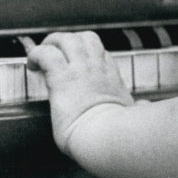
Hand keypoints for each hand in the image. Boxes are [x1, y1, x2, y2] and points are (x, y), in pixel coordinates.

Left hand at [27, 31, 134, 153]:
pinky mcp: (62, 78)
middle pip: (86, 39)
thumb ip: (140, 108)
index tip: (78, 66)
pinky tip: (31, 65)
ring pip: (67, 39)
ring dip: (52, 43)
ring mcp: (80, 71)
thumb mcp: (134, 116)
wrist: (107, 138)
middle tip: (55, 53)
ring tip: (41, 55)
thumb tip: (146, 106)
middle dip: (69, 41)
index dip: (89, 56)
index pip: (102, 55)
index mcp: (113, 80)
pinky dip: (36, 55)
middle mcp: (98, 70)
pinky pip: (45, 54)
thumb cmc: (118, 135)